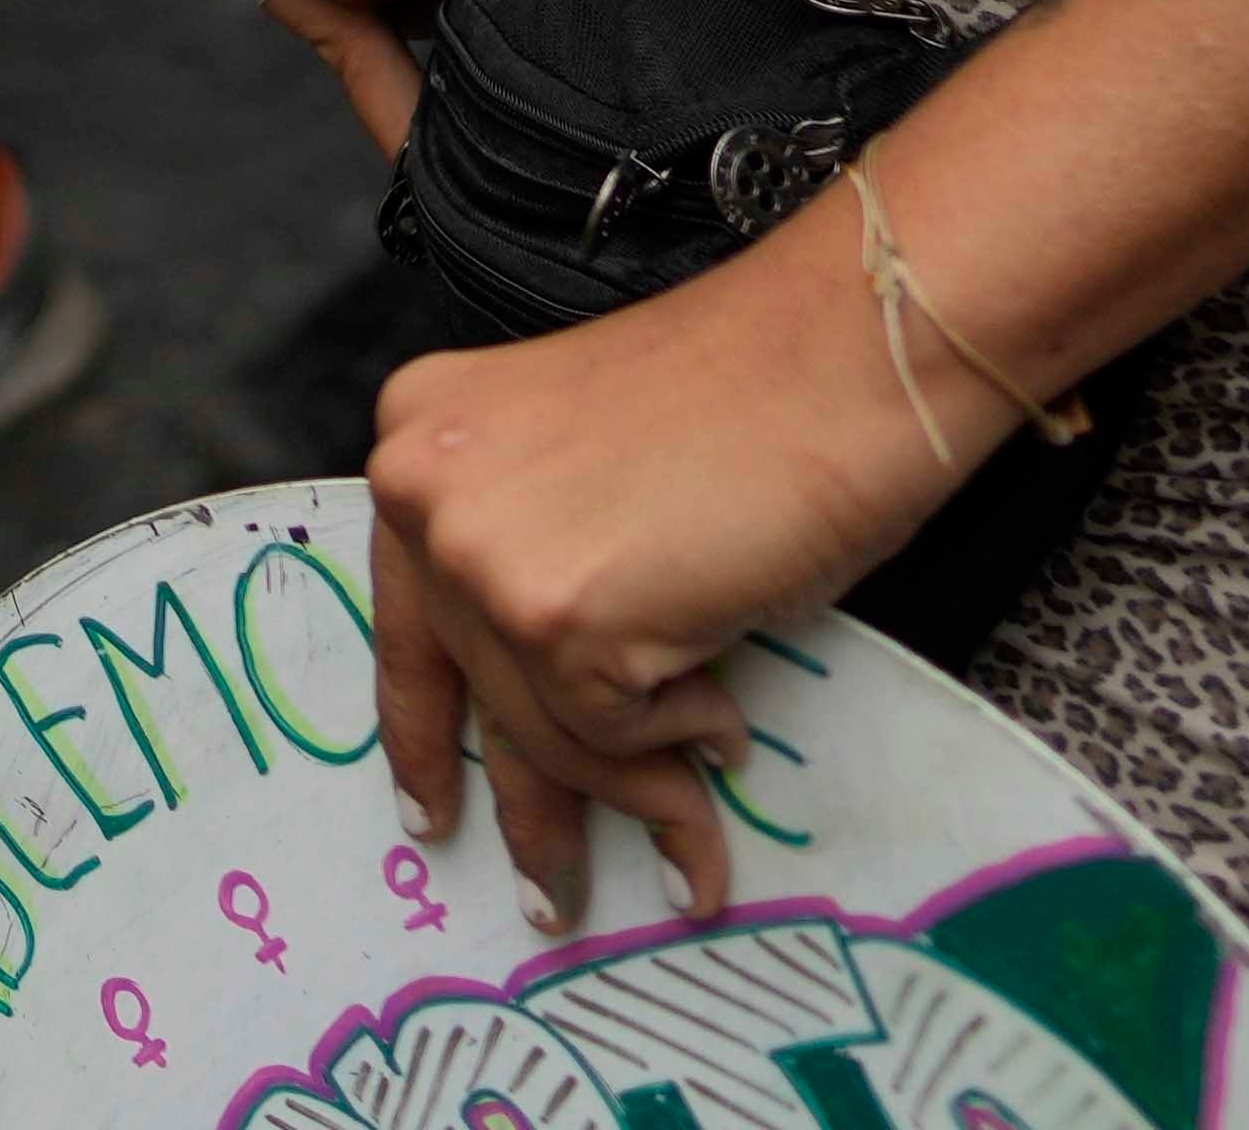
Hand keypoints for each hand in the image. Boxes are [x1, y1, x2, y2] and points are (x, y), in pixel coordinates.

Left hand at [367, 209, 979, 934]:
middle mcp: (423, 487)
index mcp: (423, 432)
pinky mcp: (558, 619)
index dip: (423, 726)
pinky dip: (680, 747)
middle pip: (470, 689)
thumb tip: (552, 713)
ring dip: (631, 794)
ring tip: (692, 835)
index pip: (405, 613)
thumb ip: (540, 555)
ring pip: (547, 732)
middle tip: (552, 895)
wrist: (842, 352)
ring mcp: (481, 554)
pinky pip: (615, 736)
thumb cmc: (756, 399)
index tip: (428, 807)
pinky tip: (725, 723)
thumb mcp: (590, 467)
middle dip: (525, 804)